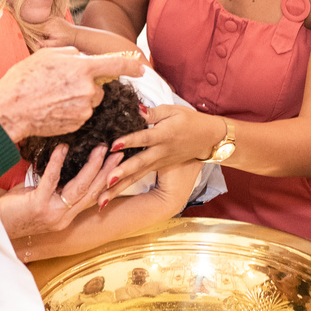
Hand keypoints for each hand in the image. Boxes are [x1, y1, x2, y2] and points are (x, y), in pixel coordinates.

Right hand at [0, 47, 143, 140]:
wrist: (9, 110)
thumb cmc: (24, 79)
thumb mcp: (47, 55)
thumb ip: (71, 53)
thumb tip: (82, 57)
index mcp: (82, 68)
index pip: (115, 65)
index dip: (130, 66)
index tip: (141, 68)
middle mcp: (87, 90)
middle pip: (98, 88)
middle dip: (86, 86)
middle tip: (61, 85)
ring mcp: (83, 110)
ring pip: (89, 103)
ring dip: (77, 99)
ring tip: (52, 97)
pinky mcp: (76, 125)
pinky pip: (80, 115)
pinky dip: (70, 112)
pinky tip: (52, 109)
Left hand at [0, 144, 121, 238]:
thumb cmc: (12, 211)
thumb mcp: (39, 199)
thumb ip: (53, 188)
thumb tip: (62, 166)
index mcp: (65, 217)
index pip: (92, 196)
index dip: (107, 179)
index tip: (117, 161)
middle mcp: (63, 218)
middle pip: (92, 191)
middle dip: (107, 170)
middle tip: (117, 151)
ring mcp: (52, 213)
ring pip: (79, 187)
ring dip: (92, 166)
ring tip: (100, 149)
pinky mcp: (38, 206)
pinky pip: (52, 180)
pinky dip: (57, 162)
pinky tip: (62, 148)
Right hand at [35, 16, 76, 48]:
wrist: (75, 35)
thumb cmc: (66, 41)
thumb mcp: (55, 44)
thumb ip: (45, 44)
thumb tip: (35, 44)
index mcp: (47, 27)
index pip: (35, 29)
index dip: (34, 34)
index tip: (36, 38)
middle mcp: (50, 20)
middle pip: (38, 25)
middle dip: (38, 31)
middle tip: (43, 37)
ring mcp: (53, 18)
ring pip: (42, 22)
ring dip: (42, 28)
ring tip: (47, 34)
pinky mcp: (56, 18)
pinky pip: (47, 20)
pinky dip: (46, 24)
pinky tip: (50, 30)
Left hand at [104, 106, 222, 195]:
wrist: (208, 139)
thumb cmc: (189, 121)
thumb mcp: (174, 111)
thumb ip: (154, 112)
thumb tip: (136, 110)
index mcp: (163, 135)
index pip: (144, 138)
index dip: (129, 141)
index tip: (113, 144)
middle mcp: (160, 152)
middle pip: (139, 163)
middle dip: (123, 172)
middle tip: (107, 180)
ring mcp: (158, 162)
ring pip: (136, 176)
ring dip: (119, 188)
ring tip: (102, 200)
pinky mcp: (157, 168)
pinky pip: (138, 178)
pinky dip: (124, 186)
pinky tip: (108, 195)